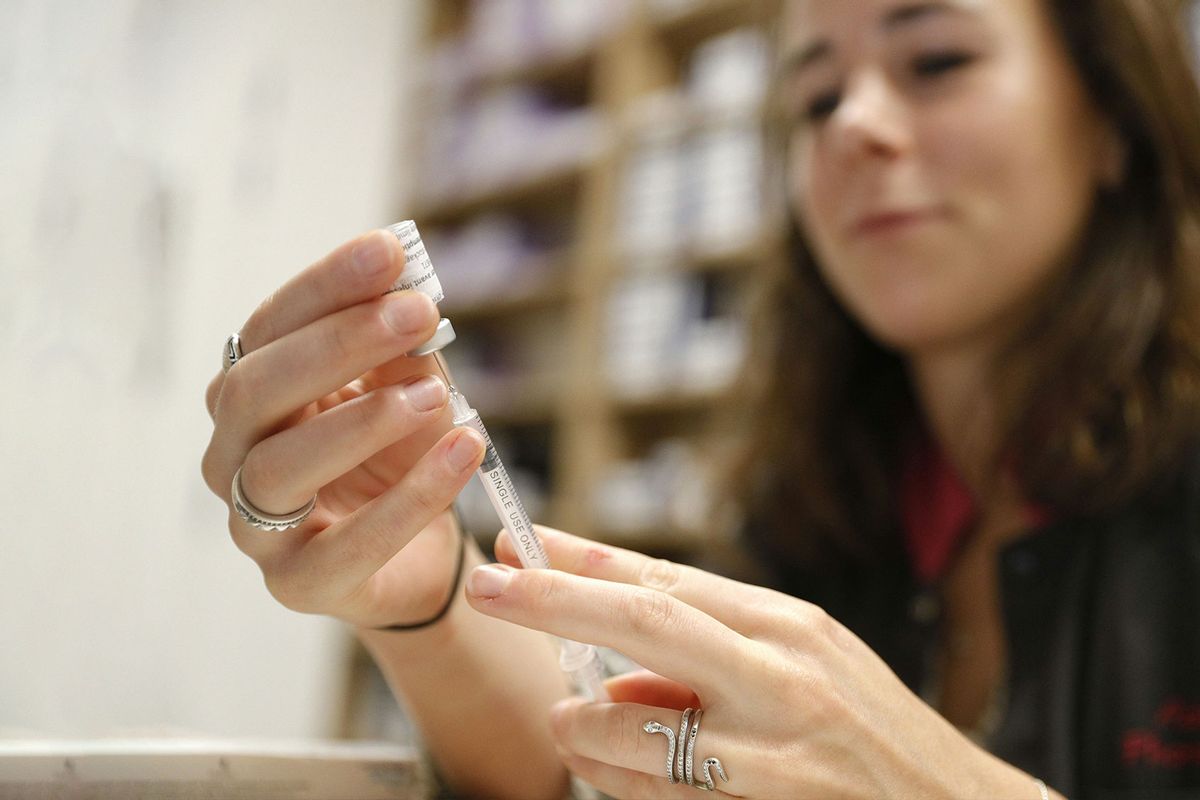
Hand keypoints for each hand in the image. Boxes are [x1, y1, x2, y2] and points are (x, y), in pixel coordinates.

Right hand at [201, 231, 484, 627]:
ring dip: (361, 421)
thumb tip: (406, 283)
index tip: (390, 251)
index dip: (325, 286)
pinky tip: (463, 452)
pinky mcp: (299, 583)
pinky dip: (410, 500)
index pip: (268, 329)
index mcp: (251, 395)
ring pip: (278, 466)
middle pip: (254, 389)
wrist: (419, 558)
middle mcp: (233, 454)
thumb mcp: (408, 389)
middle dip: (338, 343)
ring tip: (432, 395)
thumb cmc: (399, 459)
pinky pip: (346, 546)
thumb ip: (401, 347)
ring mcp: (256, 525)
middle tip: (416, 312)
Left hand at [465, 527, 1028, 799]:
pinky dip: (620, 783)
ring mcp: (769, 755)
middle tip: (487, 585)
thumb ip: (709, 660)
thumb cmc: (871, 735)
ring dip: (580, 727)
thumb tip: (604, 683)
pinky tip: (618, 773)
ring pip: (630, 728)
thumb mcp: (804, 671)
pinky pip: (656, 797)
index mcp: (788, 627)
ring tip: (566, 723)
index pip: (667, 577)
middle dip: (553, 598)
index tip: (523, 543)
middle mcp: (779, 678)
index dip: (586, 558)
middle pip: (644, 620)